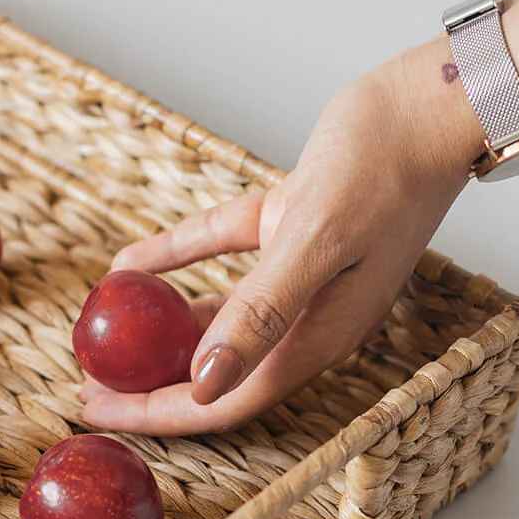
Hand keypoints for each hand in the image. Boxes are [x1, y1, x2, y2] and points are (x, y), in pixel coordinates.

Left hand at [80, 36, 481, 435]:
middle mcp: (311, 314)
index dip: (160, 413)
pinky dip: (178, 257)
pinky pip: (222, 251)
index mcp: (320, 334)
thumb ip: (262, 314)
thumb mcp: (315, 243)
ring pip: (218, 315)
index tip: (98, 410)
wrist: (430, 105)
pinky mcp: (293, 226)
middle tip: (88, 384)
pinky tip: (130, 261)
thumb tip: (206, 384)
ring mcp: (303, 271)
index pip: (228, 396)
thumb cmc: (384, 171)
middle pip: (218, 367)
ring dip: (162, 328)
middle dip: (152, 383)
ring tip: (105, 335)